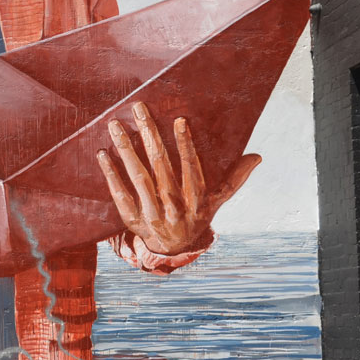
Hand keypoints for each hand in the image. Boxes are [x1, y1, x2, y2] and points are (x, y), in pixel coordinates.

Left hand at [96, 102, 259, 255]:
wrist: (173, 250)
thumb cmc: (196, 217)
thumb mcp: (217, 201)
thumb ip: (235, 178)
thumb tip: (257, 157)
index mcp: (196, 197)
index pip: (191, 166)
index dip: (186, 143)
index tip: (179, 120)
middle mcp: (174, 204)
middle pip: (160, 165)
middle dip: (149, 134)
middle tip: (139, 109)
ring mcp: (152, 212)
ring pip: (138, 176)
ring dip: (126, 149)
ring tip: (115, 125)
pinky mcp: (133, 219)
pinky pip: (120, 195)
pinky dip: (111, 175)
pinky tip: (102, 154)